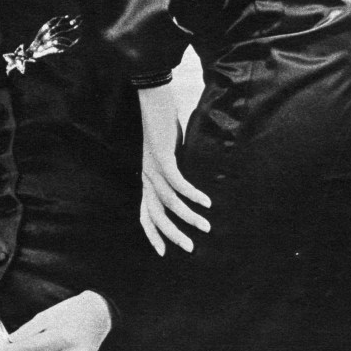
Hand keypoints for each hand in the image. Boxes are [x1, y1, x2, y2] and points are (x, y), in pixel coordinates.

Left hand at [139, 82, 210, 255]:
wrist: (154, 98)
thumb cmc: (164, 125)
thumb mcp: (170, 154)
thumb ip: (177, 170)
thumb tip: (191, 185)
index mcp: (147, 178)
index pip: (145, 213)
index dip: (153, 233)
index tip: (163, 252)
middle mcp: (146, 176)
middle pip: (156, 214)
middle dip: (172, 234)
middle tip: (190, 248)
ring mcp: (152, 167)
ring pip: (168, 201)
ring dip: (188, 215)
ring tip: (206, 226)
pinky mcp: (161, 155)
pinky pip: (177, 182)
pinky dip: (191, 194)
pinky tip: (205, 201)